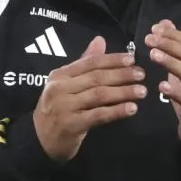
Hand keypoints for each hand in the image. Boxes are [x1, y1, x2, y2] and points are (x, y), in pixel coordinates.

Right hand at [33, 36, 145, 162]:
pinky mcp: (72, 125)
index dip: (112, 60)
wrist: (39, 141)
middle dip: (122, 75)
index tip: (132, 59)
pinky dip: (117, 111)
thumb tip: (100, 40)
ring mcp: (65, 107)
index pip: (90, 62)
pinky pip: (98, 115)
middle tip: (141, 74)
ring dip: (123, 92)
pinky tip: (132, 108)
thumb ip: (84, 64)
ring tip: (142, 91)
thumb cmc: (57, 109)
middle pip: (96, 78)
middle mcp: (60, 88)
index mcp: (60, 75)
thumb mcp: (65, 85)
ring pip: (99, 95)